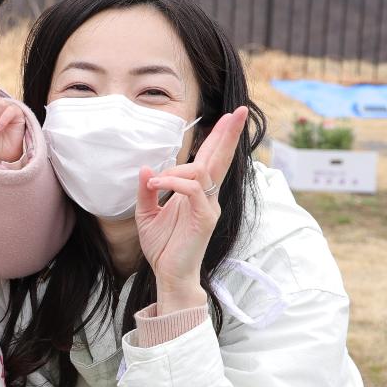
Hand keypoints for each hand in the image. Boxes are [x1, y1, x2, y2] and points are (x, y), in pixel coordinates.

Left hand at [135, 106, 249, 305]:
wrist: (168, 275)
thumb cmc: (162, 247)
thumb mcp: (146, 214)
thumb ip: (146, 191)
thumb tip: (146, 168)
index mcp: (196, 193)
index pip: (210, 160)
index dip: (218, 138)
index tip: (228, 117)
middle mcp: (207, 196)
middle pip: (220, 159)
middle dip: (228, 134)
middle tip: (240, 111)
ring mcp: (208, 207)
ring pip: (201, 171)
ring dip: (175, 170)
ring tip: (156, 183)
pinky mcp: (204, 218)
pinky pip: (193, 190)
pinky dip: (174, 183)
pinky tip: (158, 187)